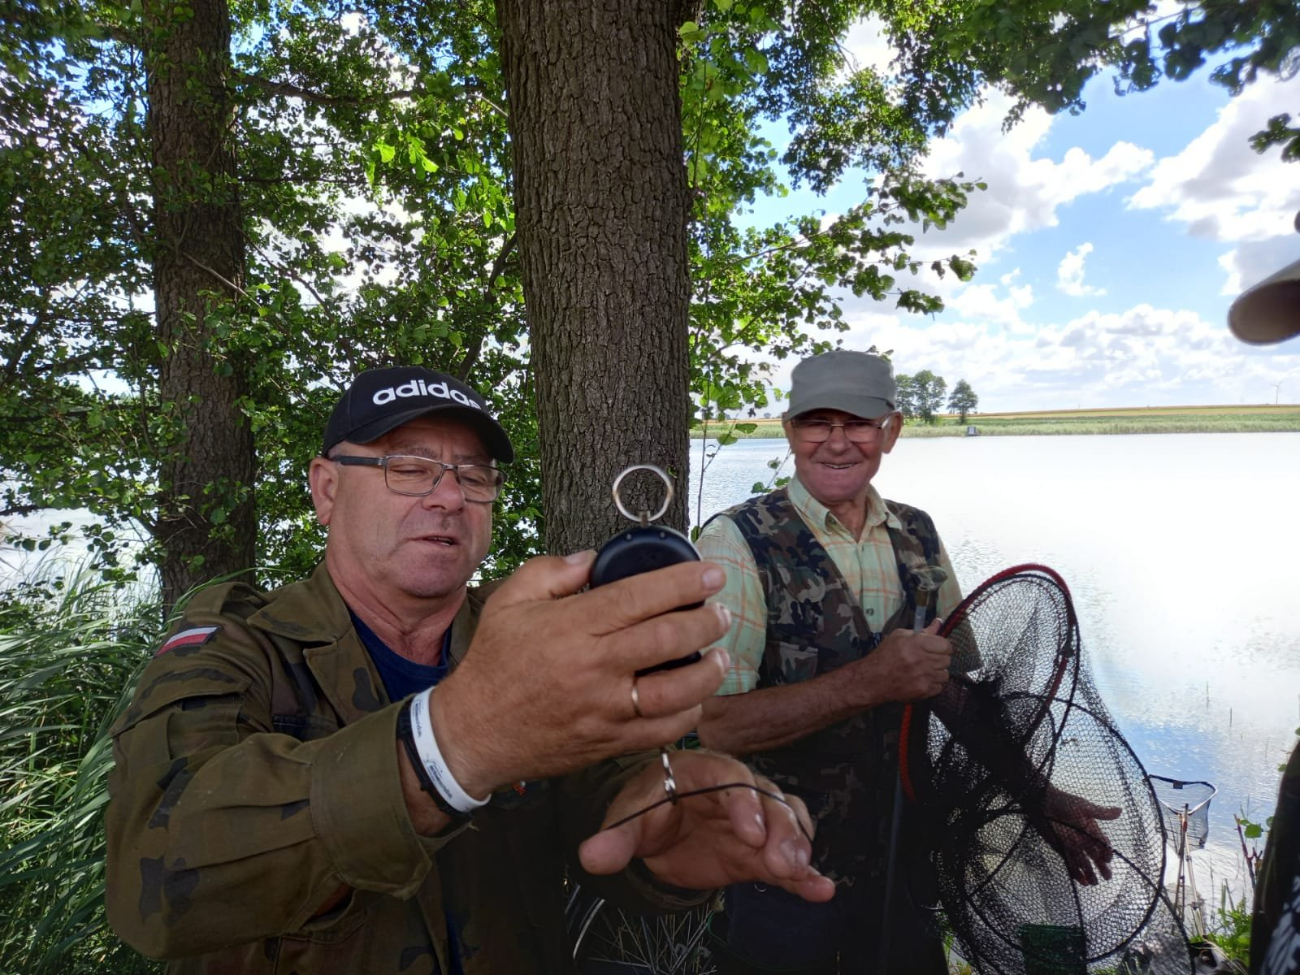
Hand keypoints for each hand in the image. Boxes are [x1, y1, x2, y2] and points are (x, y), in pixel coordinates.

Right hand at [433, 552, 732, 794]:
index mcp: (572, 626)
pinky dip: (689, 712)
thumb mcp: (511, 601)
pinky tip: (694, 695)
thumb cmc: (494, 662)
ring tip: (720, 656)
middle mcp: (594, 667)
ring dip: (708, 670)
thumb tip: (595, 557)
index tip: (712, 574)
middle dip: (706, 622)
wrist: (472, 733)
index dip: (684, 583)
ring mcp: (605, 709)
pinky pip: (664, 730)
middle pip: (668, 639)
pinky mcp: (610, 742)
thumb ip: (552, 571)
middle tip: (720, 612)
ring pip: (677, 691)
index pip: (641, 597)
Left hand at [578, 751, 835, 902]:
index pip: (729, 776)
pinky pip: (789, 858)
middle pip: (767, 799)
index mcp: (703, 772)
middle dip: (778, 829)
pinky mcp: (762, 851)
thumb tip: (591, 857)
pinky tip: (821, 890)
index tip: (750, 830)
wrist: (655, 828)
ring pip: (786, 822)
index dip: (743, 801)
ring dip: (796, 846)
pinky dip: (806, 875)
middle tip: (783, 860)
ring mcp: (754, 819)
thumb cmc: (645, 810)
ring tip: (800, 872)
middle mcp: (736, 790)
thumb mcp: (627, 820)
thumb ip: (615, 839)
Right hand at [854, 619, 951, 703]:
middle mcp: (923, 661)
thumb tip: (938, 623)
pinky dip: (933, 684)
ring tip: (925, 670)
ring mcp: (924, 677)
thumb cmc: (886, 655)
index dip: (943, 646)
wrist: (873, 679)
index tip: (937, 647)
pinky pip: (939, 687)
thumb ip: (922, 631)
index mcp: (917, 644)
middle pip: (947, 660)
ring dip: (937, 672)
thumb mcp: (900, 636)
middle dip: (940, 658)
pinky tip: (922, 680)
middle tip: (929, 659)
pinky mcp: (923, 691)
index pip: (946, 645)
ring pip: (945, 674)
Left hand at [1038, 786, 1120, 885]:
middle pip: (1095, 856)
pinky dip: (1075, 872)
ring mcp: (1072, 845)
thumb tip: (1120, 811)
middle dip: (1101, 867)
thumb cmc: (1064, 802)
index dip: (1106, 852)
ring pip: (1083, 862)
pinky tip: (1081, 881)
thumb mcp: (1084, 807)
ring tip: (1094, 883)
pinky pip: (1069, 862)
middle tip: (1107, 877)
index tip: (1108, 859)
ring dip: (1089, 873)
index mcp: (1092, 829)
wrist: (1042, 803)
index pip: (1102, 844)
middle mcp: (1084, 839)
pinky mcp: (1061, 848)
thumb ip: (1101, 813)